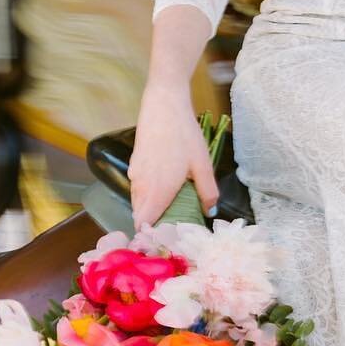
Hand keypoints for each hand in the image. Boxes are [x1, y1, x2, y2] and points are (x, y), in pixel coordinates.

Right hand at [128, 87, 219, 228]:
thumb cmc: (184, 136)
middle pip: (141, 216)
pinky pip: (139, 187)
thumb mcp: (202, 165)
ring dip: (152, 208)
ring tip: (175, 207)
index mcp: (156, 192)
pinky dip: (149, 194)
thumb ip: (207, 192)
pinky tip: (167, 186)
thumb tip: (210, 212)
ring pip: (139, 201)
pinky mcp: (134, 164)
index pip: (144, 225)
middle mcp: (140, 186)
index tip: (166, 239)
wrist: (163, 105)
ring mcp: (135, 174)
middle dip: (154, 224)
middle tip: (176, 225)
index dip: (152, 236)